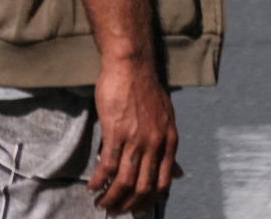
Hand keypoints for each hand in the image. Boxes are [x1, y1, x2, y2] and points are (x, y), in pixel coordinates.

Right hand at [88, 56, 177, 215]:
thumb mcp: (167, 119)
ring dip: (111, 197)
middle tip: (115, 212)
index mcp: (170, 141)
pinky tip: (92, 186)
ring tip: (100, 203)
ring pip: (125, 181)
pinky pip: (108, 165)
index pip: (163, 182)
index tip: (136, 210)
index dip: (149, 201)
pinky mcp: (116, 132)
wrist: (131, 66)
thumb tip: (178, 174)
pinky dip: (99, 180)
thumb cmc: (147, 90)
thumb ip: (168, 148)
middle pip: (143, 187)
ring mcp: (136, 138)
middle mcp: (156, 143)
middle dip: (128, 205)